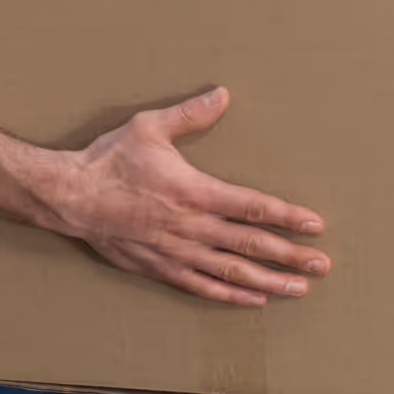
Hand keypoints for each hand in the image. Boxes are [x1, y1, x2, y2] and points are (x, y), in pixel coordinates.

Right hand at [52, 86, 329, 307]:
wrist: (71, 196)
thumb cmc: (110, 159)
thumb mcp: (149, 126)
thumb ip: (189, 114)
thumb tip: (223, 94)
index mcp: (194, 192)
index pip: (251, 206)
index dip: (286, 217)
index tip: (314, 225)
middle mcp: (191, 227)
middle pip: (250, 244)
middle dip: (289, 255)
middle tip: (322, 265)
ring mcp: (176, 252)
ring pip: (231, 272)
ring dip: (268, 281)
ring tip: (299, 288)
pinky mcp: (159, 268)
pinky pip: (201, 286)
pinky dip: (229, 294)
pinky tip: (251, 299)